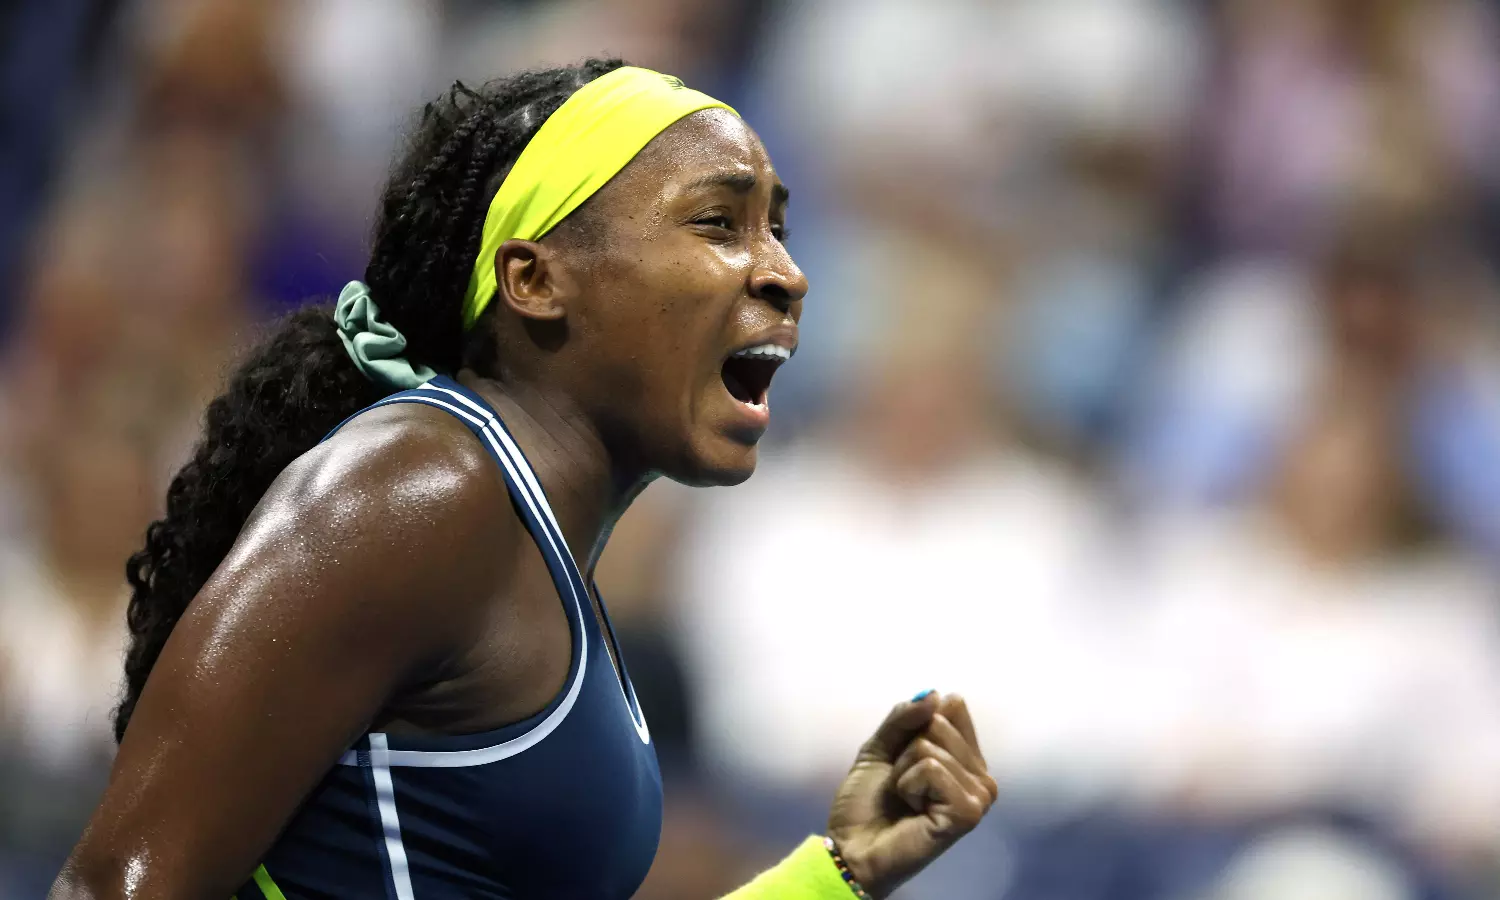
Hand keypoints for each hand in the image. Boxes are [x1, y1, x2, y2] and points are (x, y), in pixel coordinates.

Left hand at [825, 692, 997, 898]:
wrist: (853, 845)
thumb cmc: (869, 801)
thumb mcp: (882, 746)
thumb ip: (905, 716)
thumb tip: (935, 694)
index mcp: (965, 757)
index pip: (952, 706)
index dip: (915, 724)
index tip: (902, 755)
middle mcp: (980, 774)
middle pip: (940, 723)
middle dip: (906, 750)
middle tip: (901, 784)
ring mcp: (979, 796)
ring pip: (932, 747)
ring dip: (904, 772)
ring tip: (905, 799)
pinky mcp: (969, 813)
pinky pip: (932, 768)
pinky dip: (909, 784)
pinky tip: (913, 809)